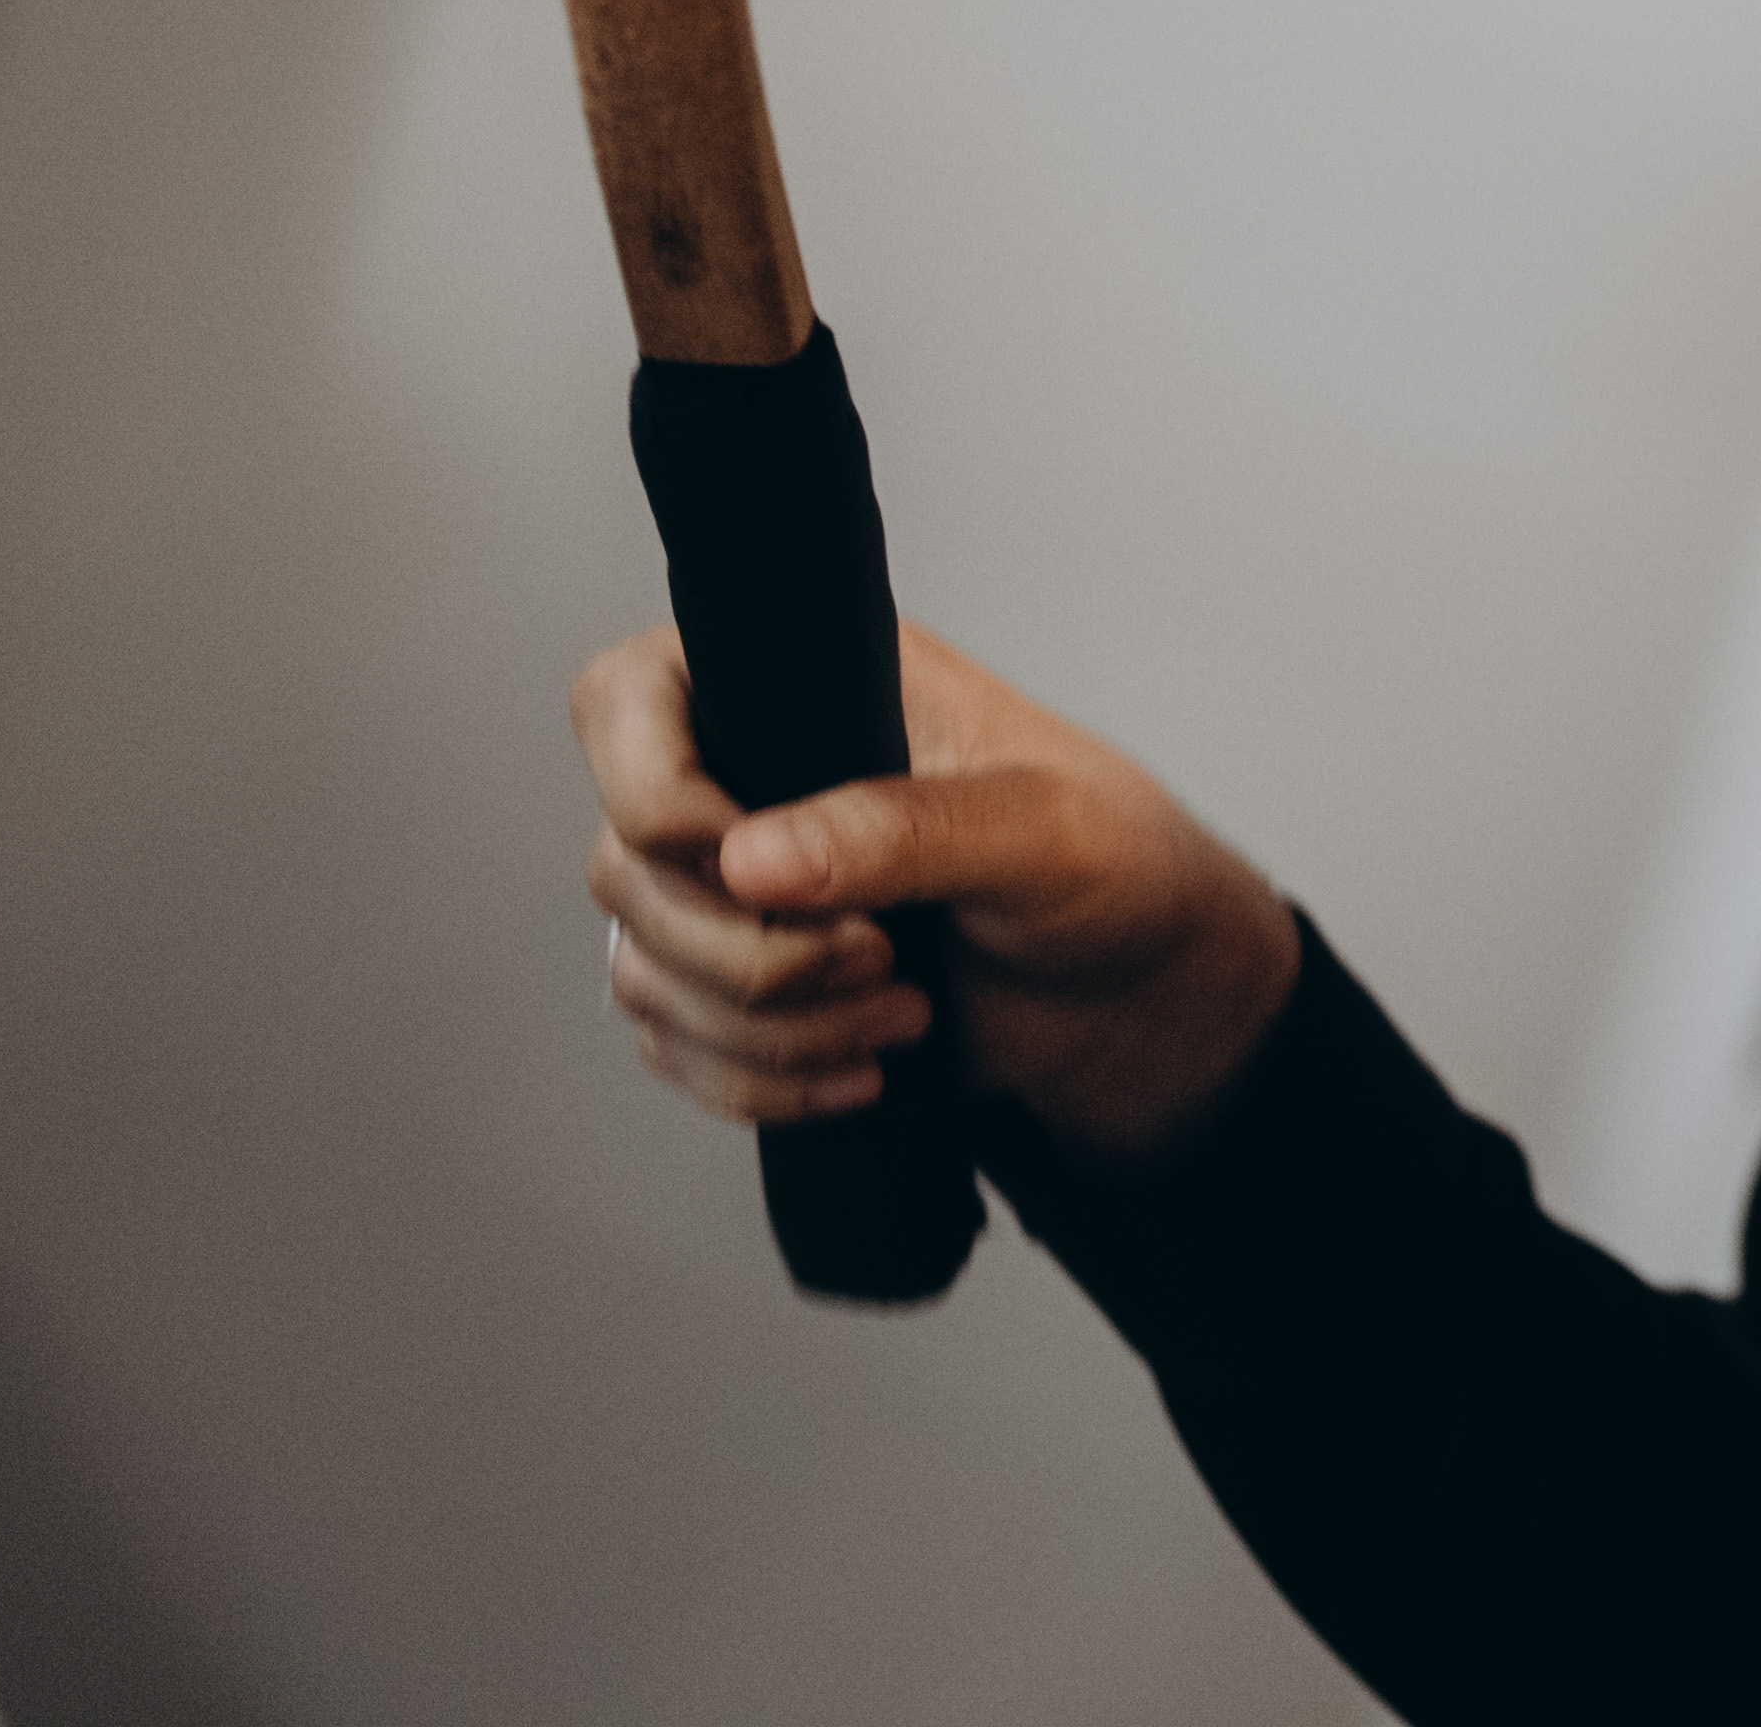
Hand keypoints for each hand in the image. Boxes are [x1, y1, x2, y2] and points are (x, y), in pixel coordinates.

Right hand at [577, 619, 1303, 1161]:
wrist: (1136, 987)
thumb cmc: (1113, 863)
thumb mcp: (1042, 826)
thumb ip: (910, 827)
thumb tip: (749, 855)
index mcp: (809, 681)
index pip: (629, 696)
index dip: (648, 788)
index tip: (746, 861)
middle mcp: (746, 775)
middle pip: (623, 863)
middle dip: (747, 947)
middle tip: (880, 957)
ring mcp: (731, 887)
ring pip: (642, 967)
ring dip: (764, 1025)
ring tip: (903, 1017)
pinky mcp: (738, 984)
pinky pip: (674, 1045)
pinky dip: (756, 1079)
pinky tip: (860, 1076)